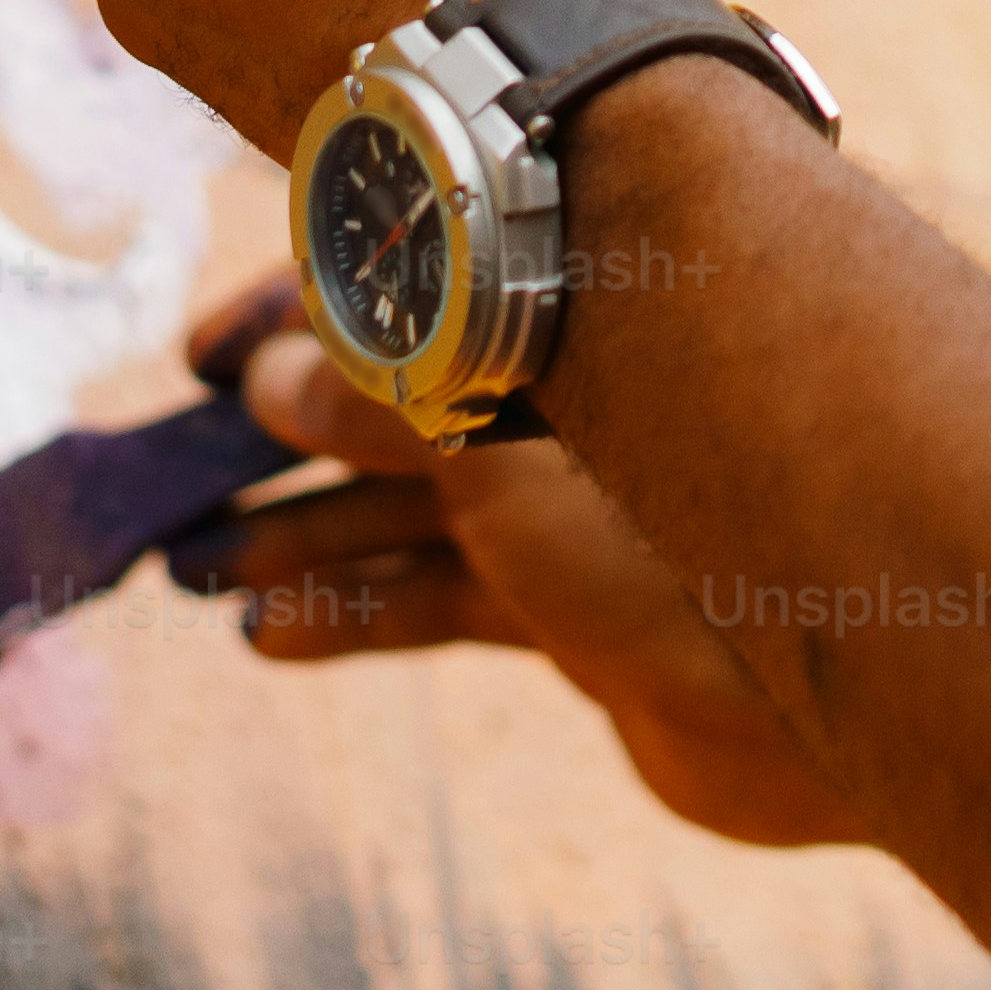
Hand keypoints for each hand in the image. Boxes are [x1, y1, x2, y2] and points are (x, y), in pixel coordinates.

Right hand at [174, 267, 861, 852]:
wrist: (823, 700)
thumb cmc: (680, 542)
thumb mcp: (500, 461)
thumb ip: (381, 416)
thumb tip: (260, 382)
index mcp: (562, 320)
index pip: (405, 289)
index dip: (293, 316)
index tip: (197, 355)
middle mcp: (567, 402)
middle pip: (389, 403)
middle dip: (274, 438)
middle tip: (167, 478)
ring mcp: (572, 508)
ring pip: (402, 508)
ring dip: (298, 534)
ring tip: (191, 567)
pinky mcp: (575, 612)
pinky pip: (440, 598)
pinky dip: (356, 611)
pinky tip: (269, 637)